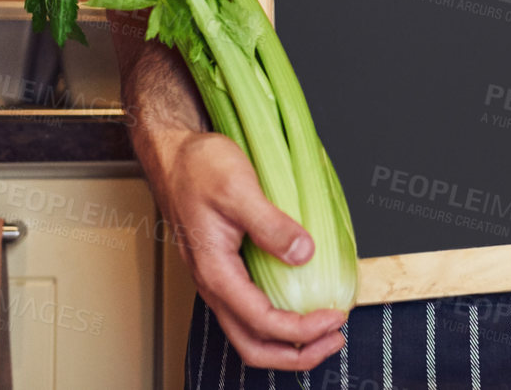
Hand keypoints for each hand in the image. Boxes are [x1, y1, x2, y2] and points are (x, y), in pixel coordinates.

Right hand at [147, 129, 346, 370]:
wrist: (175, 156)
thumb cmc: (199, 168)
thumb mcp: (239, 188)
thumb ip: (271, 224)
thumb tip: (305, 253)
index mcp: (215, 271)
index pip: (262, 321)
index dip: (302, 329)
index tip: (335, 317)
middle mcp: (215, 285)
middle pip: (253, 345)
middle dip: (297, 354)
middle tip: (335, 339)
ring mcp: (221, 281)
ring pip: (251, 333)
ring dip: (289, 343)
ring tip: (324, 332)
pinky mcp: (228, 271)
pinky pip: (252, 311)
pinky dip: (280, 321)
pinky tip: (303, 305)